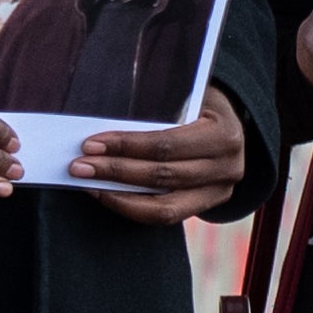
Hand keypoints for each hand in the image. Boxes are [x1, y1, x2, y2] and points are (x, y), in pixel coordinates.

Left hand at [76, 86, 252, 226]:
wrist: (233, 125)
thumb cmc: (201, 103)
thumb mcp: (187, 97)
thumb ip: (156, 111)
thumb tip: (102, 128)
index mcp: (224, 134)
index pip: (166, 145)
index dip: (126, 147)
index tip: (91, 145)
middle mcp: (228, 167)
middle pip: (162, 176)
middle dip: (115, 171)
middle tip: (79, 166)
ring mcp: (220, 192)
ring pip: (163, 205)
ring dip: (119, 195)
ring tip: (88, 184)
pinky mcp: (207, 206)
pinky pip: (166, 215)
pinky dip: (133, 207)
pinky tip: (108, 195)